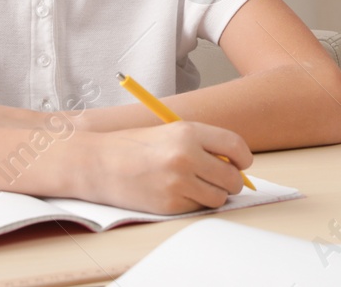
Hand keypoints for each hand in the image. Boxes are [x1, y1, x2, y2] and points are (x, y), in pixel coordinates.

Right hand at [73, 121, 251, 213]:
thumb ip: (202, 143)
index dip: (243, 158)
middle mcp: (186, 156)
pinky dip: (194, 203)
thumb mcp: (170, 132)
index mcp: (188, 132)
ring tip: (197, 186)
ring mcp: (178, 182)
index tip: (241, 163)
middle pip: (232, 177)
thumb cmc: (133, 146)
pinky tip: (178, 193)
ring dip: (214, 194)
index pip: (235, 146)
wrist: (97, 163)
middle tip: (222, 180)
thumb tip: (234, 164)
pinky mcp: (169, 204)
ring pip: (219, 197)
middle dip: (231, 181)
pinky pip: (198, 208)